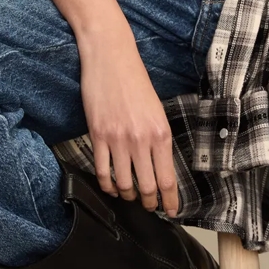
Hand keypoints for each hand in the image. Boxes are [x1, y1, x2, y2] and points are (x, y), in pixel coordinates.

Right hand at [76, 12, 178, 216]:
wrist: (111, 57)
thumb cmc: (135, 80)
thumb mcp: (156, 109)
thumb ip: (158, 138)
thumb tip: (159, 165)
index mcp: (161, 132)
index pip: (168, 178)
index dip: (170, 200)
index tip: (171, 211)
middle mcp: (141, 139)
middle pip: (146, 187)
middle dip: (149, 203)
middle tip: (149, 207)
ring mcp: (118, 139)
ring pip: (123, 183)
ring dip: (127, 196)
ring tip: (129, 197)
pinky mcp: (97, 135)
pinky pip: (102, 171)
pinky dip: (107, 185)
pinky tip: (111, 187)